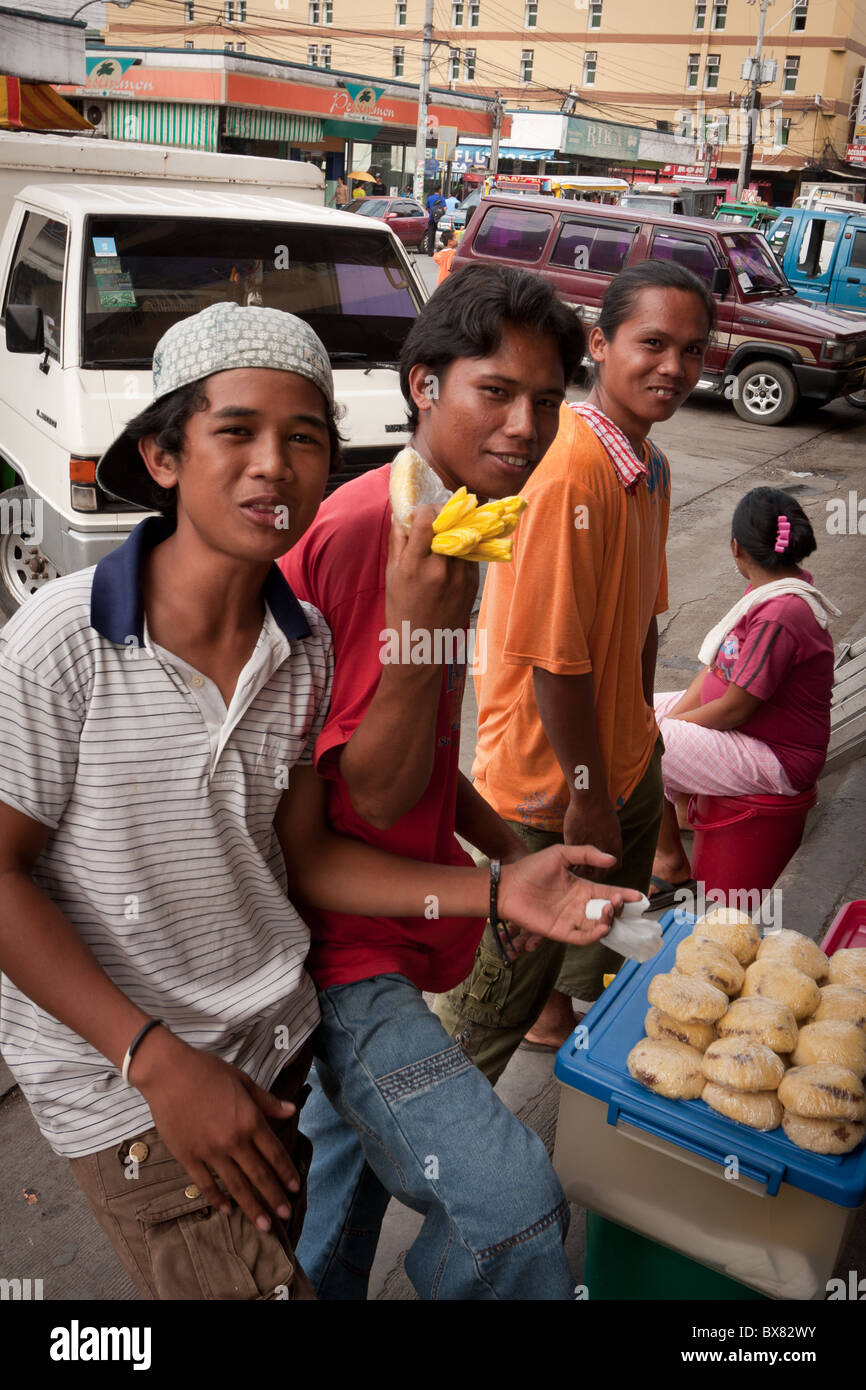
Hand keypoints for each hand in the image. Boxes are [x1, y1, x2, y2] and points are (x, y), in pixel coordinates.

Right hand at [134, 1030, 299, 1231]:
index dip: (287, 1173)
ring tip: (264, 1225)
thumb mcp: (243, 1081)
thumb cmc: (208, 1071)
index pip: (274, 1153)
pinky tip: (226, 1209)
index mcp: (250, 1120)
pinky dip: (217, 1198)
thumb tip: (292, 1111)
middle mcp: (233, 1140)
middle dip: (275, 1198)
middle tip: (285, 1215)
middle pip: (259, 1175)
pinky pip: (205, 1184)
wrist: (169, 1073)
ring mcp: (210, 1151)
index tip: (295, 1189)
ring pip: (236, 1185)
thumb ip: (267, 1102)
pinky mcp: (188, 1157)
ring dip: (252, 1207)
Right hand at [386, 506, 477, 646]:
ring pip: (463, 537)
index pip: (426, 520)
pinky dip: (461, 550)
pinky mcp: (473, 584)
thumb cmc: (401, 611)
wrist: (422, 647)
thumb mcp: (392, 574)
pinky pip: (469, 555)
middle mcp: (440, 569)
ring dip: (454, 531)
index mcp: (415, 566)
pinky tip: (450, 558)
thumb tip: (400, 514)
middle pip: (449, 524)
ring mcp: (460, 577)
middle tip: (434, 518)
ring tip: (443, 536)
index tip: (420, 513)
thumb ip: (398, 541)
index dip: (424, 510)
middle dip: (441, 516)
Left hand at [498, 844, 641, 946]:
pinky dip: (594, 935)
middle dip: (618, 909)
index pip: (608, 894)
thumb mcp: (561, 854)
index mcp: (582, 888)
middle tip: (619, 901)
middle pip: (607, 912)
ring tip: (610, 910)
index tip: (638, 895)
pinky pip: (582, 938)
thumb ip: (586, 854)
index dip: (624, 895)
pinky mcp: (560, 932)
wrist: (508, 885)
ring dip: (608, 922)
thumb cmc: (532, 868)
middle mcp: (579, 906)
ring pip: (598, 927)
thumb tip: (613, 860)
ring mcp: (570, 920)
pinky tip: (601, 927)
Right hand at [563, 796, 621, 878]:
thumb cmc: (602, 810)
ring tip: (577, 871)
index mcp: (615, 846)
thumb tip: (609, 855)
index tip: (603, 870)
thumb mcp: (613, 828)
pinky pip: (572, 859)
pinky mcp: (573, 842)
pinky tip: (568, 862)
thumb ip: (611, 843)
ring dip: (580, 873)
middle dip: (595, 877)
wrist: (590, 799)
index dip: (608, 870)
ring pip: (584, 870)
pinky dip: (569, 863)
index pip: (615, 867)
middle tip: (589, 875)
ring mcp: (588, 847)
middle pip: (600, 874)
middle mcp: (603, 850)